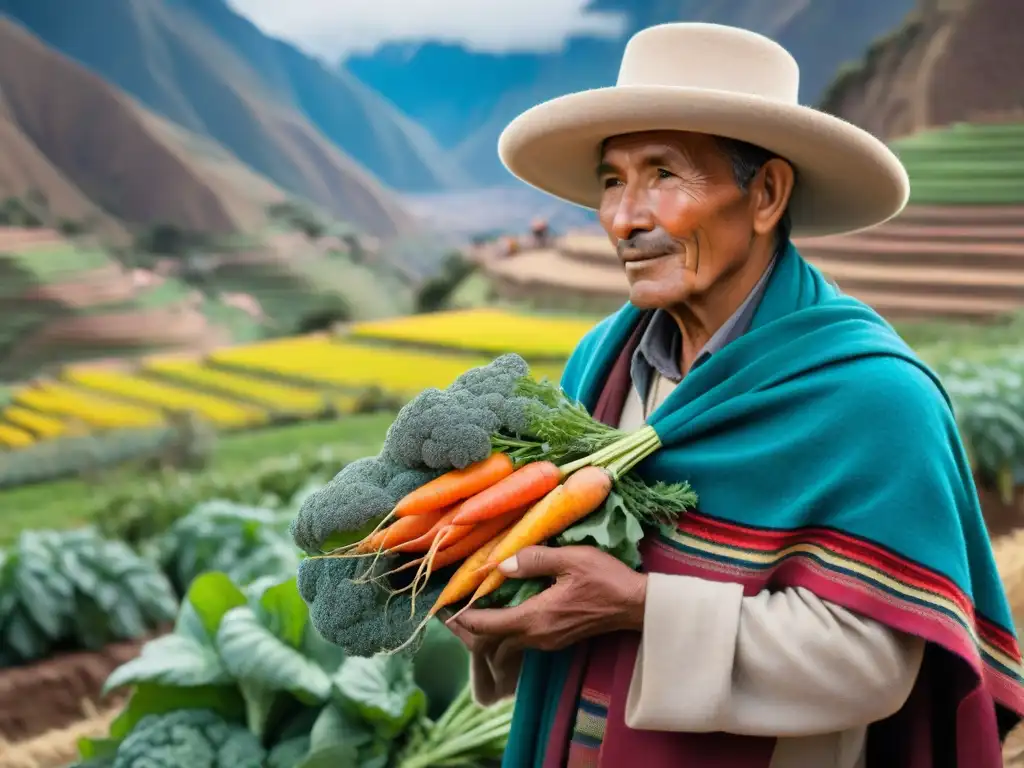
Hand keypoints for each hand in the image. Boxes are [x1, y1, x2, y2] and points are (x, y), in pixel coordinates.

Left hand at [449, 546, 646, 651]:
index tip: (443, 609)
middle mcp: (537, 636)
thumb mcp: (571, 559)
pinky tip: (503, 615)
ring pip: (506, 643)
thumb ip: (534, 559)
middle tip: (449, 614)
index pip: (487, 625)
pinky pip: (521, 641)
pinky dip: (504, 632)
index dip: (462, 619)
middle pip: (491, 641)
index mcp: (535, 618)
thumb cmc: (606, 580)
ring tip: (470, 615)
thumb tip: (502, 563)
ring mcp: (548, 641)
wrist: (636, 606)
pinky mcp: (557, 639)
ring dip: (486, 633)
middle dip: (468, 629)